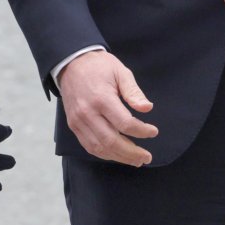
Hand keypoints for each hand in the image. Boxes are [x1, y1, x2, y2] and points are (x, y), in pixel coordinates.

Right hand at [58, 50, 156, 166]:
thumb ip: (134, 92)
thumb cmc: (99, 67)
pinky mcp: (73, 125)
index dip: (142, 131)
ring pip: (99, 148)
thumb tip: (147, 108)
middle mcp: (88, 113)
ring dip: (119, 157)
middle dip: (132, 152)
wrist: (71, 63)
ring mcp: (78, 121)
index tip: (153, 131)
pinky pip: (89, 146)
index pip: (125, 124)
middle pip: (112, 141)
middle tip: (147, 157)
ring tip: (136, 160)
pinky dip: (104, 154)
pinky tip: (117, 155)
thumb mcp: (120, 72)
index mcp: (102, 98)